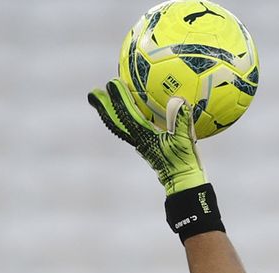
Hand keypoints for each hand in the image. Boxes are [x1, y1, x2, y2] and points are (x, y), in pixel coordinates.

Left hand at [88, 78, 207, 193]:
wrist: (184, 184)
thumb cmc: (184, 164)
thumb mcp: (185, 141)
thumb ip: (181, 121)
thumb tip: (178, 99)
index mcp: (144, 138)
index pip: (127, 116)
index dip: (119, 99)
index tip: (111, 83)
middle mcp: (138, 140)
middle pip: (116, 122)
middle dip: (104, 107)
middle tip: (92, 93)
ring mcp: (142, 143)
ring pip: (122, 125)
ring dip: (112, 111)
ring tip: (105, 98)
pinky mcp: (148, 145)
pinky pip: (134, 127)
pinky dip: (128, 115)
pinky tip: (134, 107)